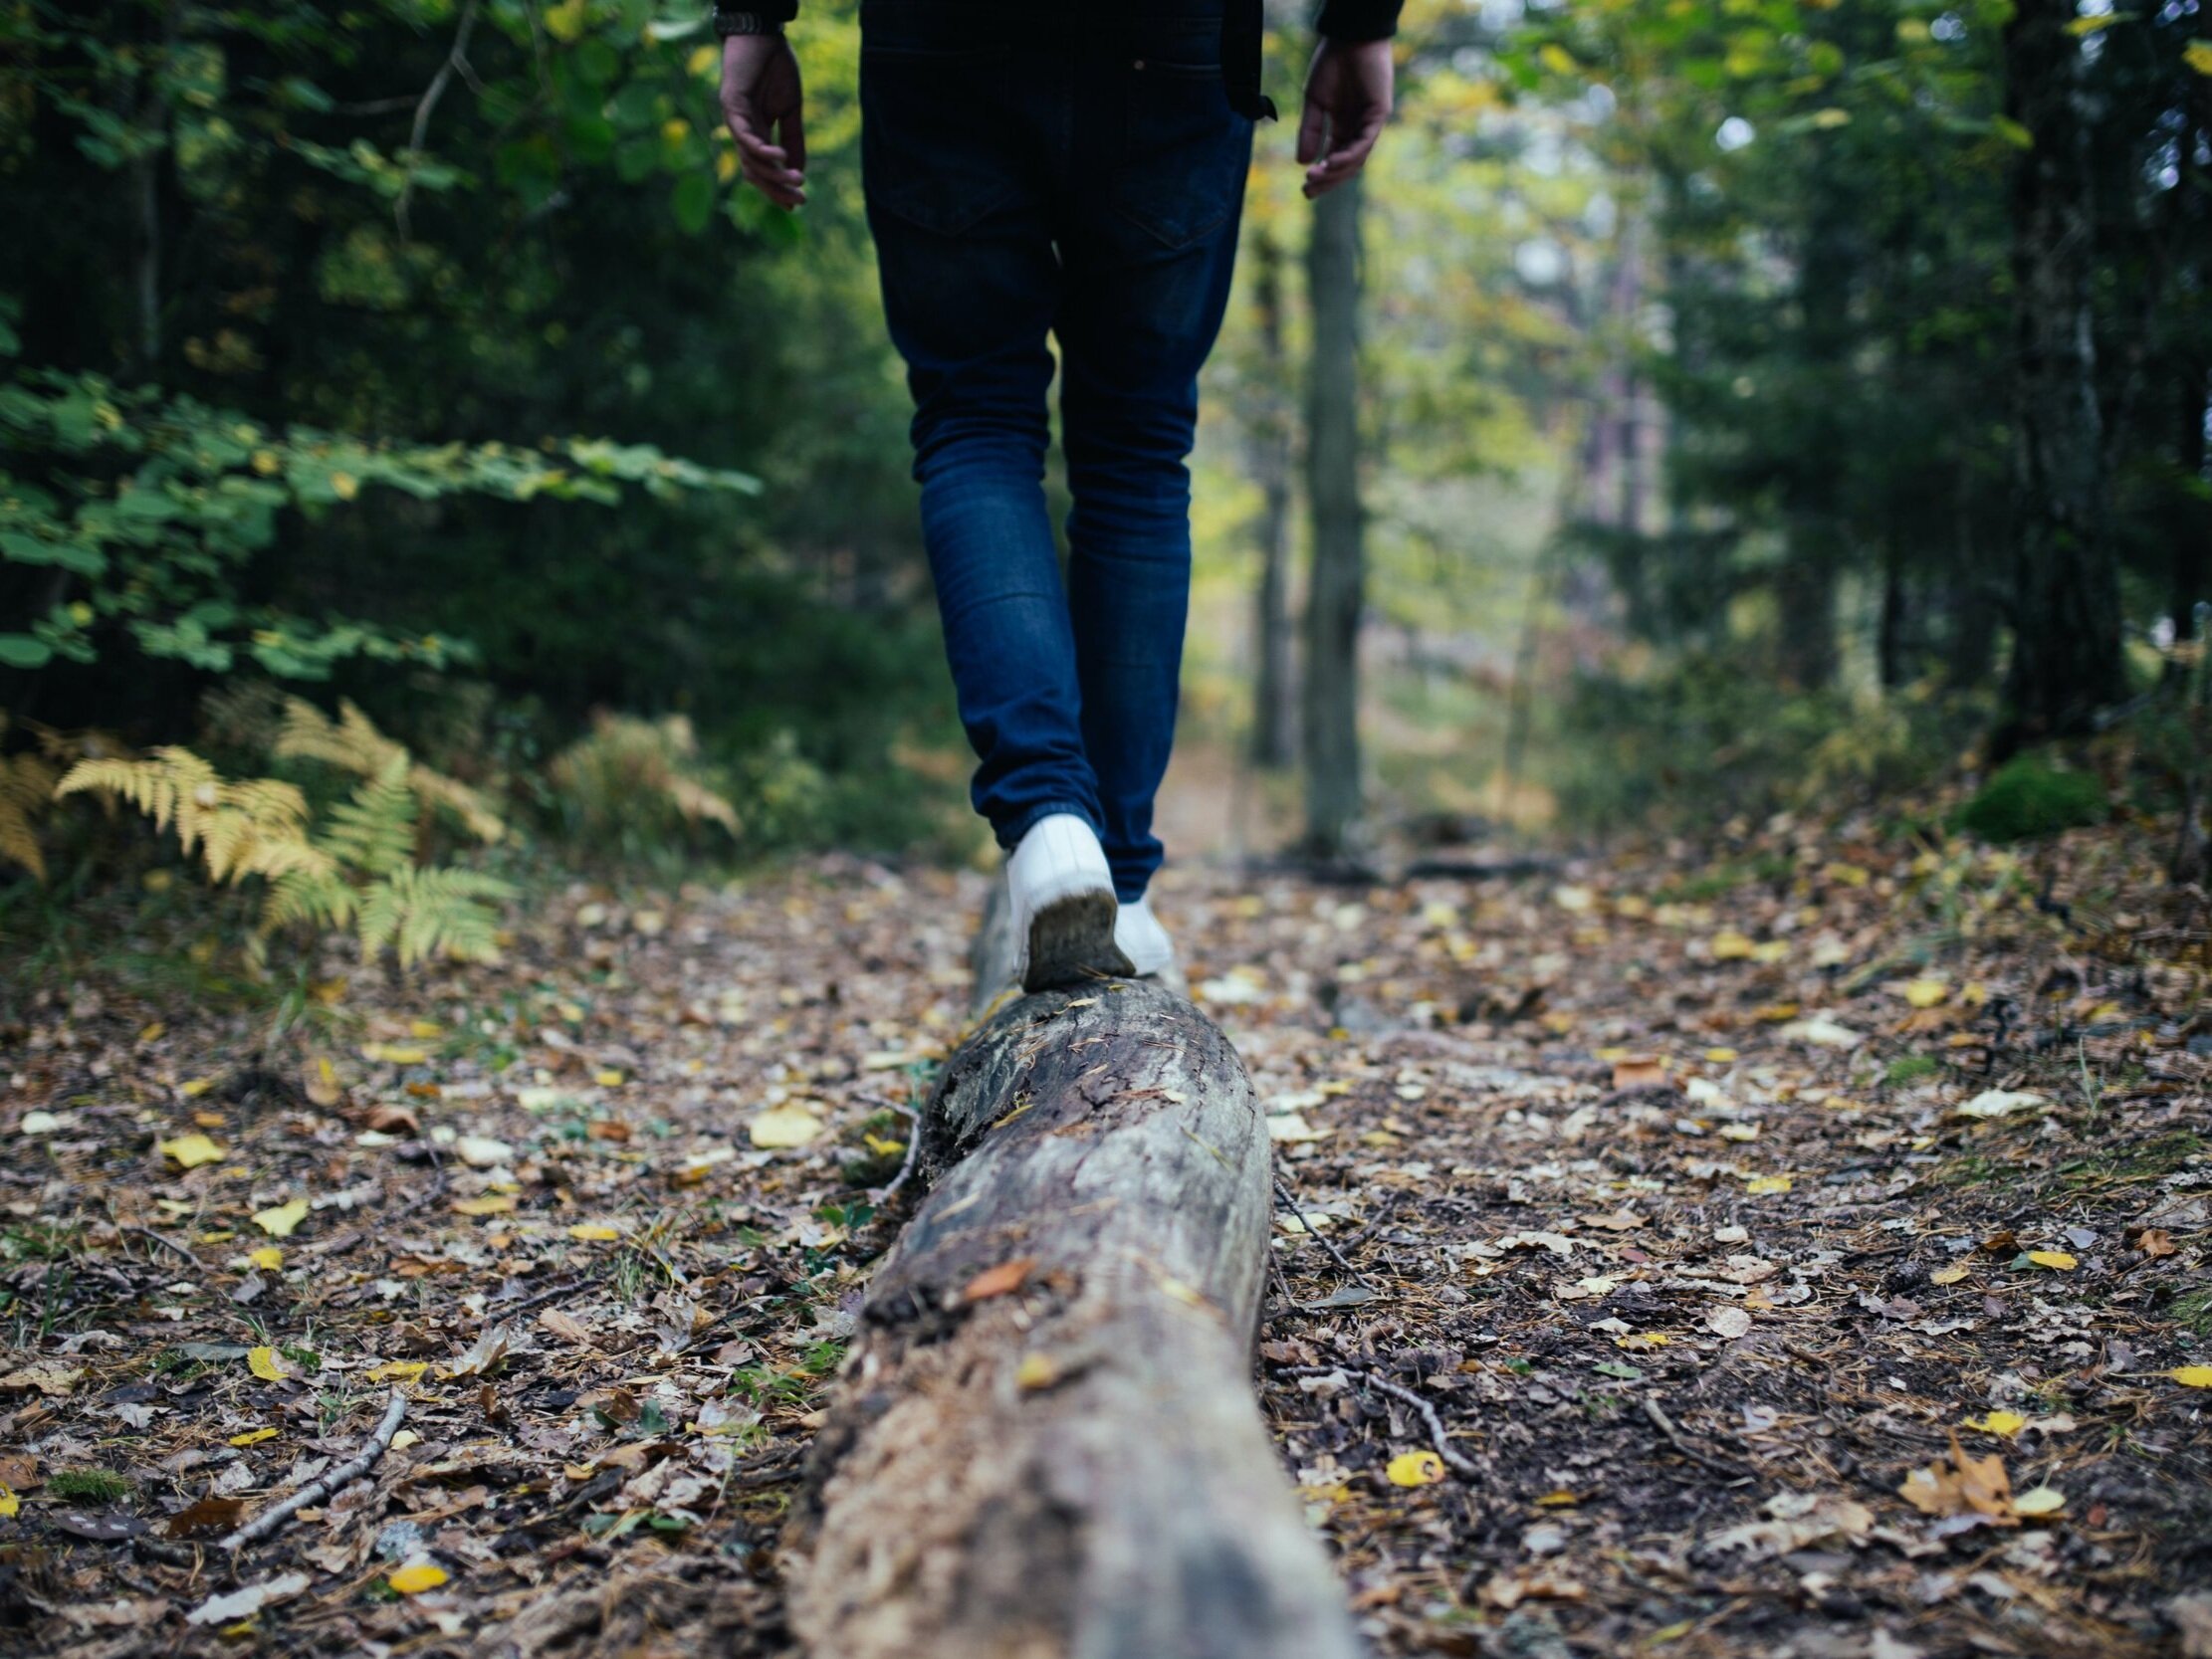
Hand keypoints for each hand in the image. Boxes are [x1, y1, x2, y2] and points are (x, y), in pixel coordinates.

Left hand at [720, 33, 805, 208]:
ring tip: (796, 180)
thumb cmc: (776, 68)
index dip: (778, 188)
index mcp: (756, 132)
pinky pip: (745, 136)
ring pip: (749, 159)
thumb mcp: (791, 110)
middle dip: (776, 189)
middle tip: (799, 201)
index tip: (797, 204)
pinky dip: (762, 150)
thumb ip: (793, 139)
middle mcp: (742, 130)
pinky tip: (780, 157)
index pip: (763, 169)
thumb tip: (797, 171)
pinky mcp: (731, 105)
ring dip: (773, 173)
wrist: (763, 35)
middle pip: (754, 172)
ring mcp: (734, 119)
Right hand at [1296, 37, 1392, 198]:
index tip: (1304, 189)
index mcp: (1343, 126)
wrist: (1349, 39)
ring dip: (1336, 170)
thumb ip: (1310, 130)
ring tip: (1315, 177)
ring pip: (1356, 157)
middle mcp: (1358, 128)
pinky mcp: (1379, 114)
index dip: (1321, 176)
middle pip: (1346, 165)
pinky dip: (1350, 154)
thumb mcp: (1314, 102)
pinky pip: (1365, 141)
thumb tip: (1302, 161)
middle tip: (1307, 191)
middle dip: (1327, 180)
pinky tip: (1332, 161)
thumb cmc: (1332, 64)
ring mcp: (1370, 123)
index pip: (1334, 158)